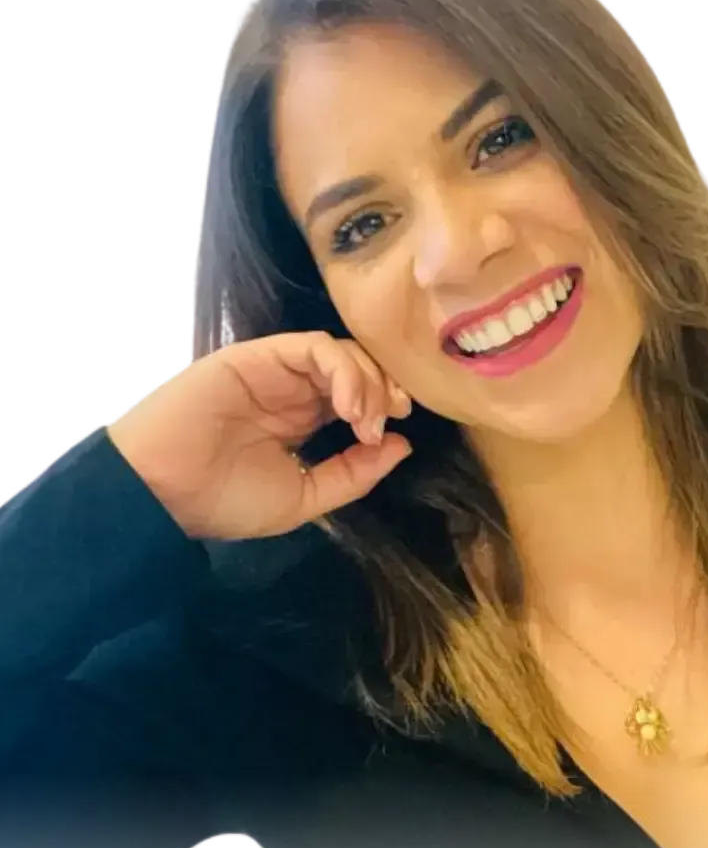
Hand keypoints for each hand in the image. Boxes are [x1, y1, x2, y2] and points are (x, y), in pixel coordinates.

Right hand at [105, 331, 413, 540]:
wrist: (164, 491)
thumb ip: (353, 474)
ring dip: (366, 379)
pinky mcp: (259, 355)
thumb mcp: (303, 498)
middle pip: (356, 368)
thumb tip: (402, 445)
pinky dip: (341, 368)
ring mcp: (276, 370)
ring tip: (366, 417)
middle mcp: (293, 390)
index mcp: (302, 420)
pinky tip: (348, 402)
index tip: (398, 428)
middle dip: (384, 387)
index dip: (384, 404)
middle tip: (394, 414)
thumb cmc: (226, 500)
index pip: (357, 396)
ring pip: (340, 352)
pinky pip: (312, 347)